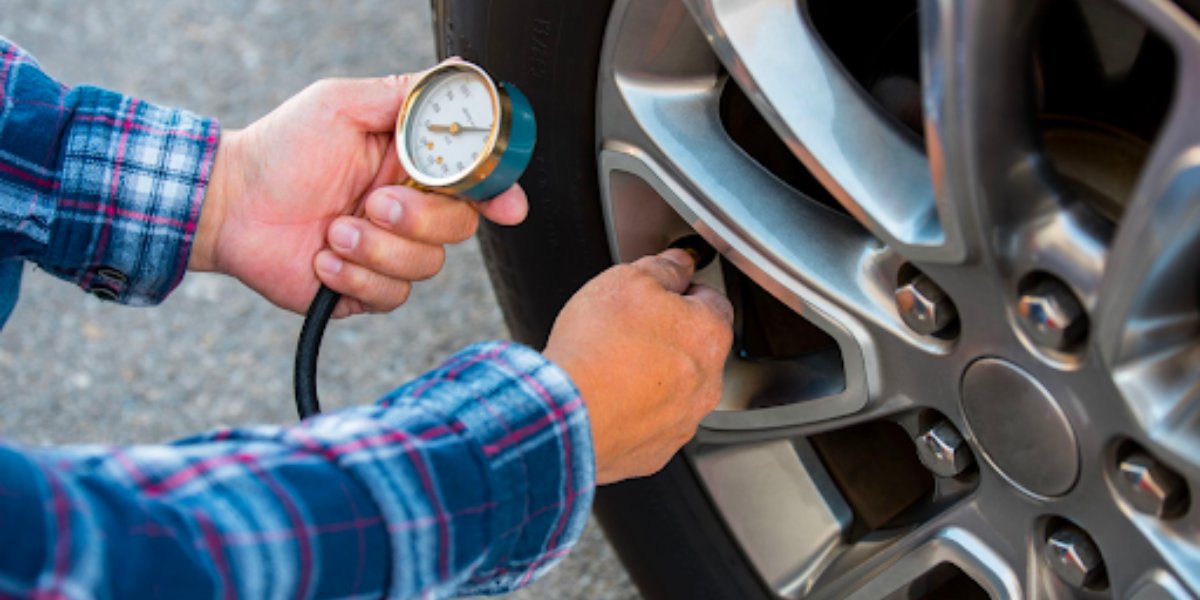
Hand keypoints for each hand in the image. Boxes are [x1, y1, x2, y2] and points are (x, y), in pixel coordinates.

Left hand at [191, 71, 527, 316]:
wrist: (228, 204)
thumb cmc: (280, 150)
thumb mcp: (342, 104)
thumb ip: (404, 95)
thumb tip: (458, 74)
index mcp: (413, 166)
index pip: (475, 180)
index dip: (499, 192)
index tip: (506, 206)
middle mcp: (409, 210)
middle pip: (460, 226)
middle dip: (418, 218)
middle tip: (373, 202)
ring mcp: (390, 252)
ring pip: (426, 265)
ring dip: (375, 249)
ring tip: (332, 231)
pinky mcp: (367, 289)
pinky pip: (391, 295)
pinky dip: (353, 276)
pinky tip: (322, 259)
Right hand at [543, 249, 733, 484]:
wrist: (564, 413)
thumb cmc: (597, 348)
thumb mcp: (628, 280)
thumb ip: (663, 268)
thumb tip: (678, 263)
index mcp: (709, 335)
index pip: (711, 302)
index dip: (681, 292)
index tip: (658, 294)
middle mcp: (707, 384)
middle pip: (693, 350)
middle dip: (666, 338)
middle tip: (626, 330)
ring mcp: (682, 422)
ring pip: (674, 391)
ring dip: (651, 378)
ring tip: (610, 368)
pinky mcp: (654, 452)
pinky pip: (650, 425)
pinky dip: (633, 413)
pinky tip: (606, 399)